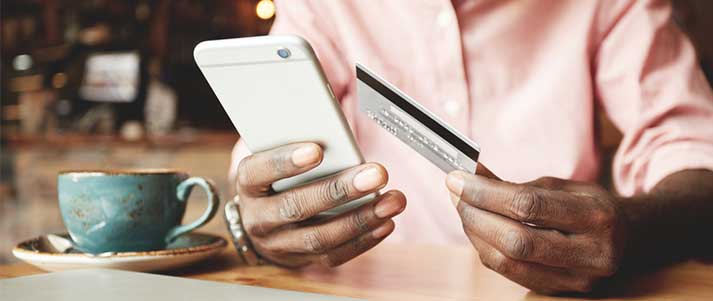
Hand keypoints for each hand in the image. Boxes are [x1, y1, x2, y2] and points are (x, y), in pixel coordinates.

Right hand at [235, 142, 405, 267]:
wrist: (261, 220)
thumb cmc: (276, 178)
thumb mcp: (274, 155)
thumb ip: (299, 142)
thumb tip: (339, 124)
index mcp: (249, 184)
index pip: (260, 172)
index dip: (286, 162)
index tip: (316, 150)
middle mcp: (260, 218)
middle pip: (296, 206)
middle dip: (340, 190)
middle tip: (376, 174)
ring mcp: (281, 243)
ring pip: (319, 236)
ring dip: (361, 218)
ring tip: (393, 200)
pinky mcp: (304, 260)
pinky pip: (335, 255)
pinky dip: (364, 240)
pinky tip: (385, 222)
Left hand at [446, 171, 626, 293]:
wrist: (629, 240)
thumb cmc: (588, 205)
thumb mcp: (561, 185)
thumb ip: (514, 183)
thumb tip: (468, 172)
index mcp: (597, 217)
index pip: (528, 205)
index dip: (485, 192)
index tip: (457, 177)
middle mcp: (592, 254)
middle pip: (515, 240)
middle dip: (475, 214)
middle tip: (454, 192)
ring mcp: (577, 280)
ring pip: (507, 262)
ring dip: (475, 233)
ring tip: (462, 207)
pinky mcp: (560, 293)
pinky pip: (510, 273)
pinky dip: (486, 248)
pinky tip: (477, 228)